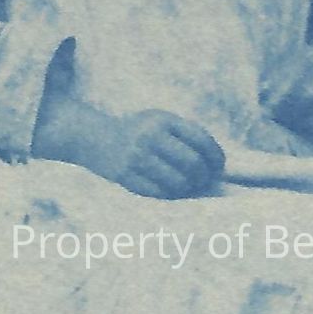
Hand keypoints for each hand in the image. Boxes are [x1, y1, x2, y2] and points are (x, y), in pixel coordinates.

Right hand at [33, 71, 225, 199]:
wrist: (93, 137)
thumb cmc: (136, 130)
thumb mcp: (159, 120)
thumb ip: (187, 134)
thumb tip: (218, 161)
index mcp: (162, 119)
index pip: (201, 140)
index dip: (216, 157)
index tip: (218, 166)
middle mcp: (149, 136)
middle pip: (192, 164)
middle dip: (204, 175)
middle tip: (205, 179)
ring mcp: (136, 157)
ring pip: (177, 182)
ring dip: (188, 187)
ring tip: (190, 186)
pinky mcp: (125, 175)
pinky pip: (159, 192)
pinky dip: (170, 194)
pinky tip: (172, 190)